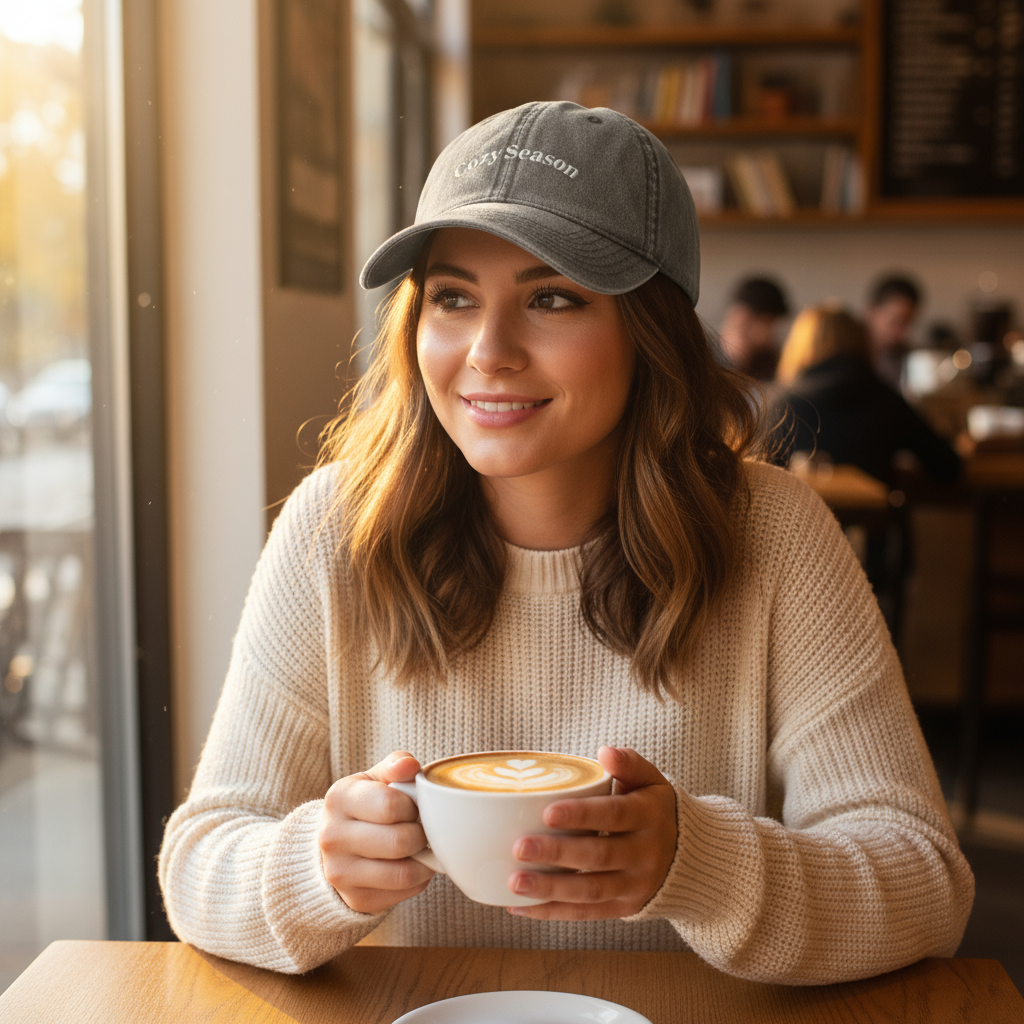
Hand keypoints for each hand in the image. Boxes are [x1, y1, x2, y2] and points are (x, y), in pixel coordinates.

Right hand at [318, 750, 434, 913]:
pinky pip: (402, 893)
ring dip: (424, 861)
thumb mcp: (377, 778)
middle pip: (399, 841)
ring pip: (403, 872)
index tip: (415, 808)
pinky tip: (412, 865)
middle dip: (421, 835)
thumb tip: (410, 765)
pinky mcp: (354, 899)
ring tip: (422, 848)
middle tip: (422, 830)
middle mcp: (332, 837)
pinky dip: (418, 880)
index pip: (390, 805)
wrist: (337, 842)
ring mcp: (339, 872)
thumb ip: (396, 765)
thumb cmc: (367, 804)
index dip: (414, 807)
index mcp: (339, 798)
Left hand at [506, 746, 676, 920]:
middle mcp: (644, 854)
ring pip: (590, 891)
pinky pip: (586, 913)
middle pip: (598, 856)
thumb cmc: (652, 807)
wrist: (686, 855)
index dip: (582, 815)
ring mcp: (634, 885)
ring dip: (550, 889)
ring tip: (514, 883)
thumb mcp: (650, 780)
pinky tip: (519, 906)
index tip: (547, 813)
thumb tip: (604, 752)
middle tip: (520, 847)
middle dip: (557, 854)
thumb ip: (628, 764)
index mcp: (648, 817)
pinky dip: (551, 912)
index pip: (614, 815)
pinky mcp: (622, 908)